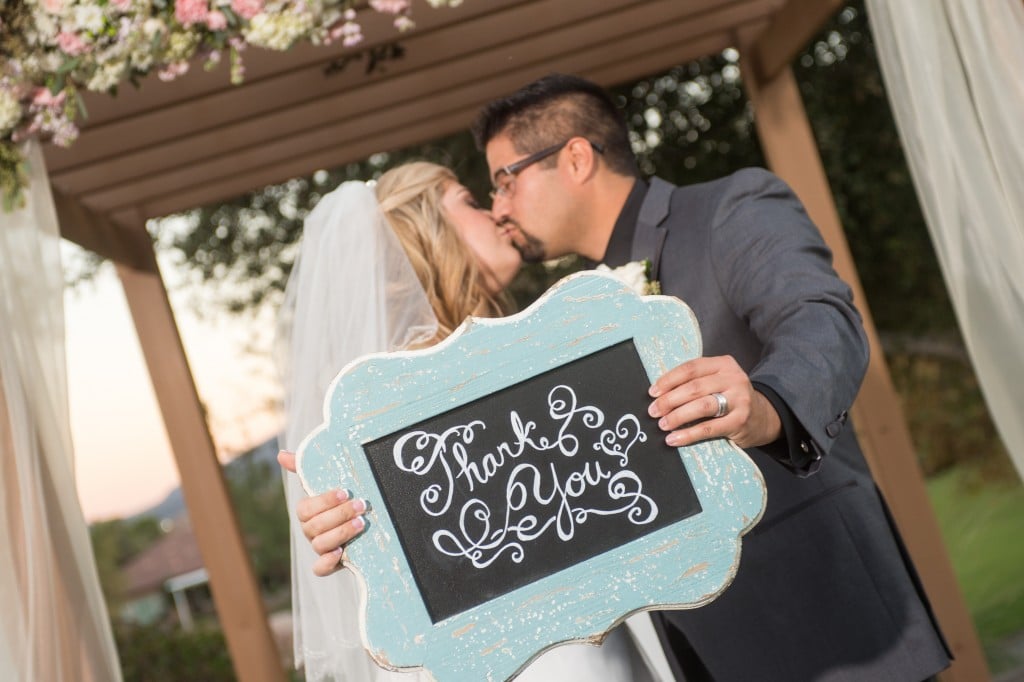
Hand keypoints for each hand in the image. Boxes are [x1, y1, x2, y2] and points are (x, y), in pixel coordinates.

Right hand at [278, 450, 367, 576]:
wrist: (363, 521)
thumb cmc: (340, 499)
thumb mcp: (326, 481)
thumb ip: (304, 467)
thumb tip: (281, 454)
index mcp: (307, 512)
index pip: (306, 508)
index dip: (324, 501)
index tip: (345, 492)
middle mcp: (310, 531)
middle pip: (315, 526)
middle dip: (340, 515)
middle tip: (361, 505)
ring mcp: (320, 547)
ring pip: (320, 544)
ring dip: (341, 533)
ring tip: (361, 524)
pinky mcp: (330, 564)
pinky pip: (319, 569)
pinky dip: (327, 562)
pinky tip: (341, 553)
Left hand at [647, 356, 781, 448]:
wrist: (763, 416)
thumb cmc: (729, 397)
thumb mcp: (717, 381)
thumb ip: (695, 382)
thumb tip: (659, 394)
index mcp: (724, 364)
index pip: (691, 368)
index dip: (669, 380)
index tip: (652, 392)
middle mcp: (733, 378)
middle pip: (694, 388)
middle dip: (669, 400)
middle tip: (653, 411)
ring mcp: (739, 399)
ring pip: (702, 406)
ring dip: (678, 416)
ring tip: (662, 425)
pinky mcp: (740, 421)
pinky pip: (709, 428)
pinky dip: (689, 434)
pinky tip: (674, 439)